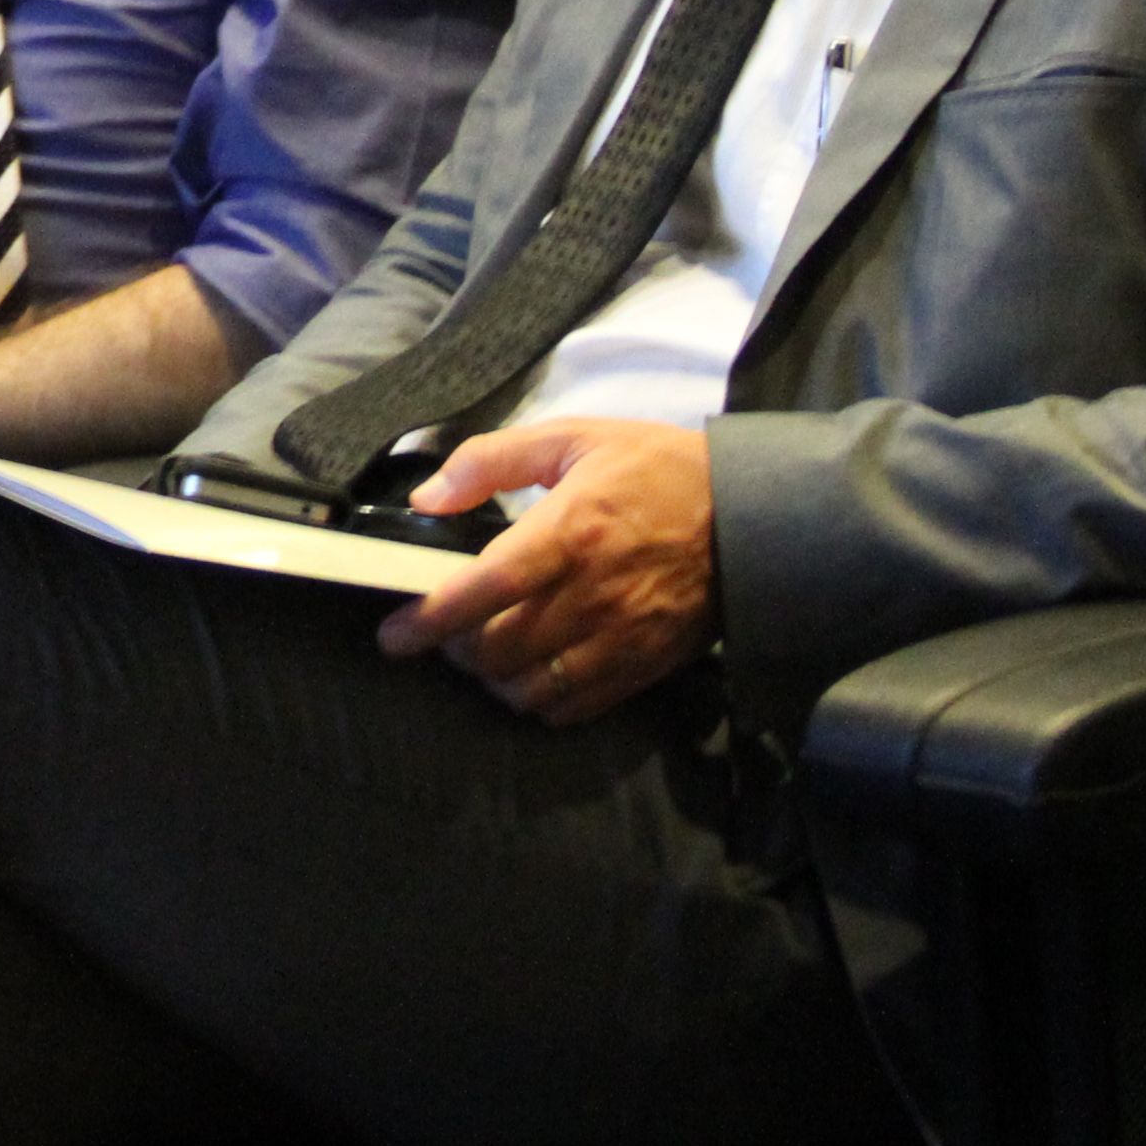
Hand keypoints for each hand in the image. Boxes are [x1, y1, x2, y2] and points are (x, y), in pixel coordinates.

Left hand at [372, 421, 717, 724]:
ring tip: (484, 655)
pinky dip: (538, 701)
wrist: (751, 514)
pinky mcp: (644, 666)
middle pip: (497, 650)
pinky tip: (530, 676)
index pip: (481, 592)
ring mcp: (620, 637)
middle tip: (444, 634)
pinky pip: (574, 707)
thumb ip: (492, 460)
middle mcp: (591, 594)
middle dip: (456, 650)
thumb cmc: (657, 470)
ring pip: (530, 689)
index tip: (393, 636)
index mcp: (568, 532)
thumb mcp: (574, 438)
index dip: (428, 621)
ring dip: (494, 680)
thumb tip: (428, 499)